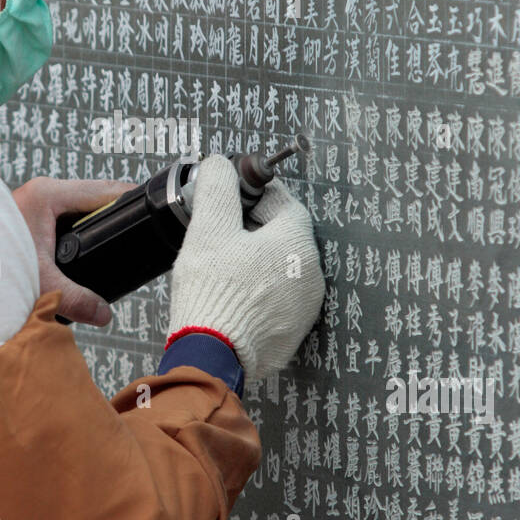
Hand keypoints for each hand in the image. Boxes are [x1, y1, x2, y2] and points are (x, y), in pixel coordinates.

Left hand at [12, 175, 136, 324]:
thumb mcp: (38, 285)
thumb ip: (76, 299)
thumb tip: (104, 313)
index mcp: (48, 196)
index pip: (105, 191)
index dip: (132, 202)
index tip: (153, 211)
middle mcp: (39, 193)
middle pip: (92, 198)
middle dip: (114, 217)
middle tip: (137, 235)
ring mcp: (30, 204)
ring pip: (74, 209)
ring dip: (91, 226)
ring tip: (113, 246)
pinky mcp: (22, 218)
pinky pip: (59, 220)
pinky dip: (73, 234)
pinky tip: (80, 252)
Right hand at [167, 155, 325, 378]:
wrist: (211, 354)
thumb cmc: (211, 292)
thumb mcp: (208, 228)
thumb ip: (217, 188)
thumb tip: (220, 165)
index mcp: (297, 245)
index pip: (286, 204)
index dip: (258, 197)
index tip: (236, 198)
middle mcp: (311, 276)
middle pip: (286, 237)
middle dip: (256, 229)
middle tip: (224, 232)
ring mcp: (304, 308)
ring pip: (283, 270)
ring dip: (258, 262)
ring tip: (224, 265)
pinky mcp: (292, 333)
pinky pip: (278, 300)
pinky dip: (260, 291)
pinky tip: (233, 294)